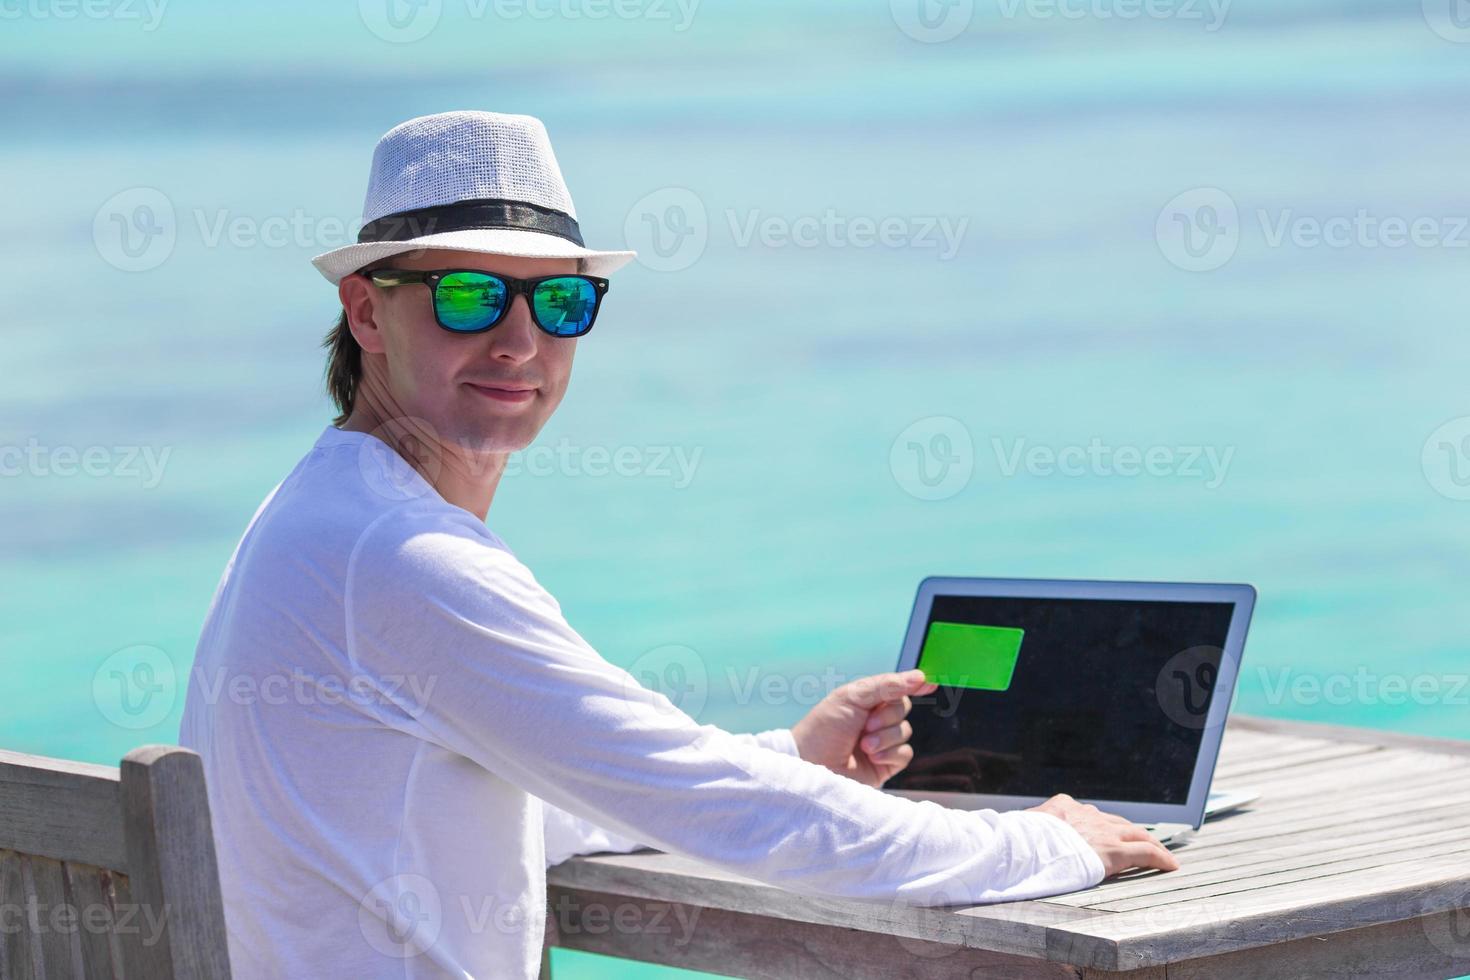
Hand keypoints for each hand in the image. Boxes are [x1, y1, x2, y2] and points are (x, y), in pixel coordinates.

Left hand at [790, 669, 936, 787]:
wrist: (811, 765)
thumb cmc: (823, 728)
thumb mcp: (852, 698)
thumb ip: (886, 685)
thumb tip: (919, 676)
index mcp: (865, 701)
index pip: (894, 688)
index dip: (912, 684)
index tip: (928, 682)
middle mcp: (874, 720)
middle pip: (903, 708)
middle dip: (887, 716)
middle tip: (865, 724)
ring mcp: (881, 743)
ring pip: (905, 731)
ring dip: (885, 737)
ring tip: (863, 744)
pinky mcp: (885, 765)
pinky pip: (905, 754)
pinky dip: (890, 753)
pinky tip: (872, 756)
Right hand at [1026, 793, 1179, 877]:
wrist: (1025, 846)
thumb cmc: (1016, 841)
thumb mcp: (1020, 827)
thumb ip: (1030, 829)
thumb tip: (1016, 835)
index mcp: (1064, 807)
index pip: (1089, 815)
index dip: (1102, 826)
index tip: (1106, 832)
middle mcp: (1087, 815)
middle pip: (1117, 821)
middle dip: (1131, 831)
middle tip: (1141, 840)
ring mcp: (1103, 831)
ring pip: (1137, 833)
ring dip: (1149, 842)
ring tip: (1160, 852)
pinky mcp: (1114, 850)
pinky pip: (1146, 852)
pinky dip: (1161, 857)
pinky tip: (1171, 864)